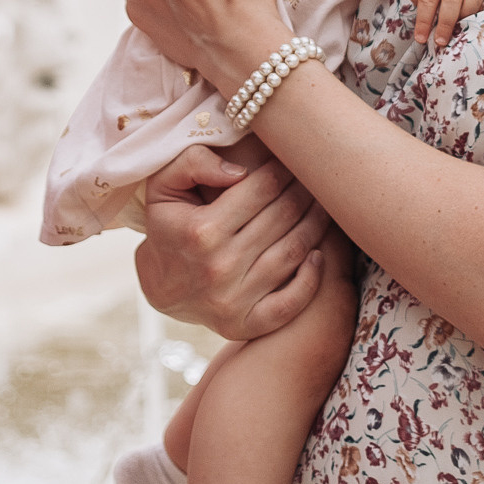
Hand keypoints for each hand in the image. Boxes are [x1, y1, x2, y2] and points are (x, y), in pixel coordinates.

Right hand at [134, 142, 332, 340]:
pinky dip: (312, 279)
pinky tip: (318, 255)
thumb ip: (194, 164)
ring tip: (323, 205)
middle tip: (314, 177)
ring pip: (293, 252)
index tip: (292, 159)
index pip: (263, 188)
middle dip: (305, 190)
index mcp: (202, 230)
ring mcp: (233, 300)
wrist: (161, 286)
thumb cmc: (170, 225)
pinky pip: (290, 303)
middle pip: (284, 216)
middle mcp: (219, 267)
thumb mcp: (165, 186)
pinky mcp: (244, 325)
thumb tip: (239, 171)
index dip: (284, 168)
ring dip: (316, 224)